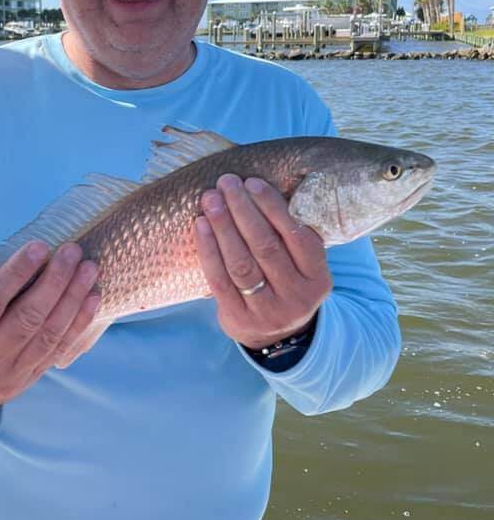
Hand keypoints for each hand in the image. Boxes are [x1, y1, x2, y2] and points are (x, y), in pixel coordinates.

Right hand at [0, 238, 99, 415]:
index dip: (15, 274)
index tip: (39, 246)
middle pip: (26, 319)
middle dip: (54, 282)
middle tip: (72, 251)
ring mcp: (8, 377)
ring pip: (47, 335)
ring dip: (72, 299)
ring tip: (88, 269)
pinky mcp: (28, 381)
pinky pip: (58, 350)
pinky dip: (78, 323)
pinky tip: (92, 298)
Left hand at [195, 175, 331, 350]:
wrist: (279, 337)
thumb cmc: (287, 282)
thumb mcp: (303, 265)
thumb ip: (291, 235)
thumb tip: (259, 187)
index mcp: (317, 277)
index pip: (296, 236)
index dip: (273, 207)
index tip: (253, 182)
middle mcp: (296, 296)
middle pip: (265, 247)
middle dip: (243, 210)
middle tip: (226, 183)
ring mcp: (267, 311)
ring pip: (241, 263)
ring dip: (223, 226)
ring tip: (211, 199)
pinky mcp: (238, 320)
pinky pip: (219, 280)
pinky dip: (208, 250)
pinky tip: (200, 225)